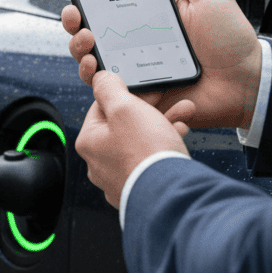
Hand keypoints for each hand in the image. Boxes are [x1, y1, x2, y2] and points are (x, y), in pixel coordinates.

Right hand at [61, 0, 261, 130]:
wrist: (247, 80)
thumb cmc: (231, 41)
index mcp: (148, 20)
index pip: (108, 10)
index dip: (88, 2)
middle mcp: (136, 46)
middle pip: (91, 37)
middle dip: (75, 26)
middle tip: (77, 19)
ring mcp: (135, 72)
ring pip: (92, 64)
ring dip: (80, 52)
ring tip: (88, 44)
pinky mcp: (139, 96)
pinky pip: (109, 92)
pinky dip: (98, 81)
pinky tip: (99, 69)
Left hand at [76, 71, 193, 207]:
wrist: (170, 194)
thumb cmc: (145, 152)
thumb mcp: (125, 108)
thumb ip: (109, 88)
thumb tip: (99, 78)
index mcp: (89, 142)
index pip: (101, 107)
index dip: (125, 93)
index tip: (144, 88)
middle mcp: (99, 163)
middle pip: (123, 125)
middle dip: (149, 108)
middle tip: (167, 99)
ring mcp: (119, 178)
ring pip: (140, 142)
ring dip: (162, 124)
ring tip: (182, 113)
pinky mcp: (139, 188)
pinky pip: (150, 160)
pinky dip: (164, 145)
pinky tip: (179, 136)